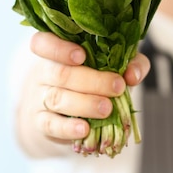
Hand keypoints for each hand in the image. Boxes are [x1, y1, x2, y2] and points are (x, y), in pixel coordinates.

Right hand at [16, 31, 149, 156]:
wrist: (64, 112)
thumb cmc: (91, 78)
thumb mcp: (110, 64)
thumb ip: (128, 62)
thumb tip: (132, 75)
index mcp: (54, 51)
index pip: (43, 43)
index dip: (59, 48)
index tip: (81, 55)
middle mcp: (42, 73)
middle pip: (60, 73)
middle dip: (91, 80)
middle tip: (117, 86)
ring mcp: (39, 98)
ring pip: (56, 99)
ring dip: (84, 104)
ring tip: (107, 109)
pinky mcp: (41, 123)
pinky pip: (51, 125)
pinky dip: (68, 128)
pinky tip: (84, 129)